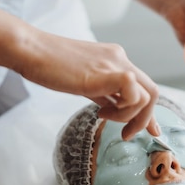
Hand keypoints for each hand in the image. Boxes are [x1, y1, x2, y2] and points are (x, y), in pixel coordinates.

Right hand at [17, 31, 159, 139]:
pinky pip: (134, 95)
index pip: (143, 86)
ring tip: (103, 117)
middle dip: (145, 120)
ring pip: (148, 96)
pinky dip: (123, 111)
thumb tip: (112, 109)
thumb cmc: (48, 66)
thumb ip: (102, 92)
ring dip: (129, 117)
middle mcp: (119, 58)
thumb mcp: (83, 81)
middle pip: (152, 91)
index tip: (146, 131)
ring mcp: (115, 64)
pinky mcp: (106, 73)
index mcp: (115, 58)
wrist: (31, 50)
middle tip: (125, 134)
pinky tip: (101, 112)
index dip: (148, 112)